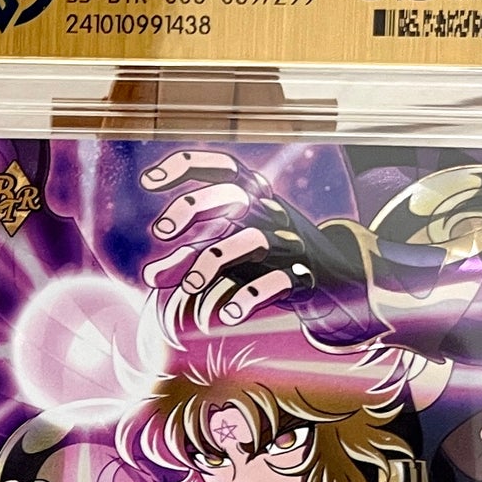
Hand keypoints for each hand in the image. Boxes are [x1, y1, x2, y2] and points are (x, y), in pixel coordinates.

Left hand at [140, 148, 374, 341]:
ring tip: (188, 287)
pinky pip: (278, 283)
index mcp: (253, 198)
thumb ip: (185, 259)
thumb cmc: (265, 258)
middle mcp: (270, 214)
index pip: (221, 167)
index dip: (185, 165)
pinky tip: (225, 315)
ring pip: (251, 241)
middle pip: (233, 196)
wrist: (333, 280)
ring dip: (212, 261)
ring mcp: (289, 243)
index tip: (148, 181)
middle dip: (193, 207)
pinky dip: (249, 298)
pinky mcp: (303, 276)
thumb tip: (147, 277)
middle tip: (160, 232)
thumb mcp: (227, 250)